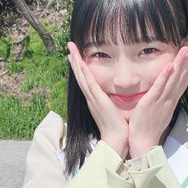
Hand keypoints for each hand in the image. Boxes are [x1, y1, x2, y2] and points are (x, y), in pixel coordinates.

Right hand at [67, 42, 128, 158]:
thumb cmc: (118, 128)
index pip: (85, 81)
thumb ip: (111, 103)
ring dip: (76, 63)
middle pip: (80, 76)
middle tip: (69, 47)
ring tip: (71, 50)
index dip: (79, 68)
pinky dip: (84, 73)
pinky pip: (90, 84)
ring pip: (82, 77)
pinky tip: (80, 63)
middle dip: (74, 61)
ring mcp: (93, 99)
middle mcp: (91, 98)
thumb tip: (115, 97)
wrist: (116, 140)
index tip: (75, 57)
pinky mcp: (98, 100)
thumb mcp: (113, 111)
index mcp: (94, 100)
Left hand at [128, 43, 187, 157]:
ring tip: (186, 50)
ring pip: (173, 79)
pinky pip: (159, 88)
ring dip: (180, 64)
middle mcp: (169, 100)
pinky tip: (169, 66)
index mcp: (171, 102)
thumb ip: (163, 102)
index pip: (183, 82)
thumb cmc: (148, 129)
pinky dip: (165, 77)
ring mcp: (161, 101)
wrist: (143, 143)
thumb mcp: (159, 113)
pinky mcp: (151, 102)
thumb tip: (166, 95)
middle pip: (181, 77)